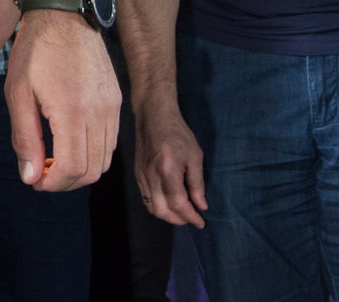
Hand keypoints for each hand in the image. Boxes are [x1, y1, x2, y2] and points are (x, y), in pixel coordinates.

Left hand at [3, 9, 119, 191]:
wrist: (65, 14)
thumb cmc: (35, 50)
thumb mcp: (18, 92)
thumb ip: (25, 138)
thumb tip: (30, 177)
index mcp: (72, 110)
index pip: (73, 168)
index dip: (54, 184)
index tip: (36, 181)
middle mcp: (99, 112)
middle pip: (92, 170)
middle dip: (66, 182)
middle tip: (43, 174)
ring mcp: (112, 106)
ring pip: (105, 159)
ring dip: (81, 169)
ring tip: (55, 159)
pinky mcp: (116, 100)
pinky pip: (111, 140)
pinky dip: (93, 152)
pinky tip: (71, 141)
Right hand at [135, 100, 207, 226]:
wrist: (153, 116)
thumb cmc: (178, 133)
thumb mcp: (195, 155)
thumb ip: (197, 183)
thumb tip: (201, 205)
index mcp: (168, 170)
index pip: (179, 203)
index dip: (191, 216)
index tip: (201, 222)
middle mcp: (152, 175)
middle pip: (162, 211)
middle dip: (178, 220)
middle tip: (192, 218)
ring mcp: (141, 175)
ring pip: (152, 207)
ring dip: (167, 215)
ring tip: (181, 212)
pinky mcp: (137, 173)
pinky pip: (146, 198)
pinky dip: (158, 205)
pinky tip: (168, 202)